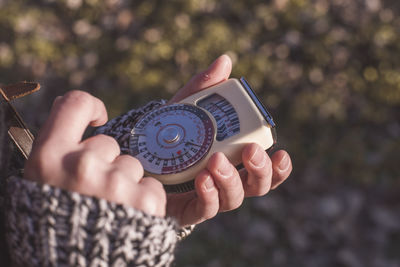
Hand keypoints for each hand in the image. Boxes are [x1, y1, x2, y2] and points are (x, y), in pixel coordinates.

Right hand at [24, 91, 165, 216]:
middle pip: (109, 144)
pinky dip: (144, 199)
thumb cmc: (53, 232)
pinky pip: (151, 185)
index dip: (90, 107)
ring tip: (113, 211)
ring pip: (132, 166)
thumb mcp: (38, 188)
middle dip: (107, 163)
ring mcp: (116, 183)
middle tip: (96, 193)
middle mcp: (82, 166)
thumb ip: (56, 155)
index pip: (74, 105)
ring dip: (126, 184)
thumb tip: (74, 122)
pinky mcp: (146, 200)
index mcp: (48, 159)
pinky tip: (130, 218)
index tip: (99, 118)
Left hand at [166, 55, 292, 225]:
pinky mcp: (188, 209)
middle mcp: (226, 180)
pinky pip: (205, 209)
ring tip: (216, 161)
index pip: (264, 169)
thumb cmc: (170, 132)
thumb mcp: (186, 107)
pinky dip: (208, 195)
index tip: (280, 152)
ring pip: (233, 199)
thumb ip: (205, 87)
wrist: (137, 153)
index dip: (278, 167)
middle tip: (249, 151)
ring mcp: (208, 196)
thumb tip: (225, 60)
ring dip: (230, 180)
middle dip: (259, 171)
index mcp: (233, 159)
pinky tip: (202, 179)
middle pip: (256, 187)